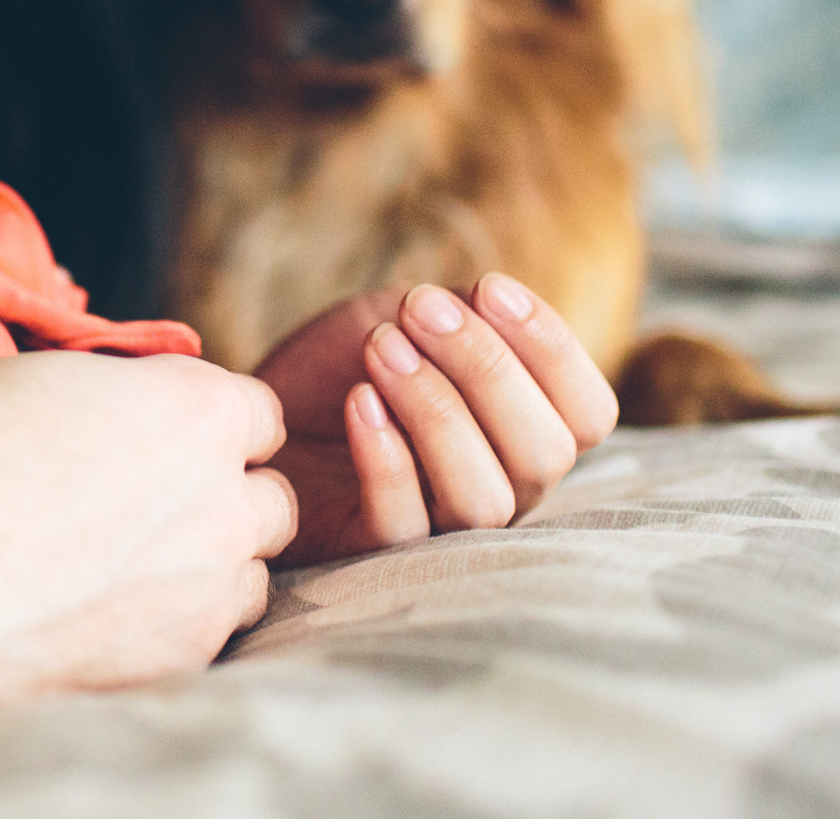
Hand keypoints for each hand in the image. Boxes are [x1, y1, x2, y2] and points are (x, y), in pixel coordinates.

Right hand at [0, 351, 294, 754]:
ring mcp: (197, 601)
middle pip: (267, 500)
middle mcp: (216, 505)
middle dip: (219, 497)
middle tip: (135, 501)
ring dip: (200, 568)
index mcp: (188, 411)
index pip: (255, 413)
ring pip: (242, 580)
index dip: (201, 421)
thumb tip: (100, 415)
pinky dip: (160, 630)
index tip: (152, 434)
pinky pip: (196, 644)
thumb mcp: (7, 381)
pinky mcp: (160, 675)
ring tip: (109, 566)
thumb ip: (92, 398)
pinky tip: (85, 621)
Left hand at [256, 274, 616, 566]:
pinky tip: (358, 400)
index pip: (589, 414)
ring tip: (382, 348)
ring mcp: (441, 530)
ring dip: (438, 411)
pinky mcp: (371, 552)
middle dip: (486, 368)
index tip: (487, 286)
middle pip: (544, 454)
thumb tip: (492, 302)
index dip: (553, 348)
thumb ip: (462, 314)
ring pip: (484, 499)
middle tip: (416, 308)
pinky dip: (386, 457)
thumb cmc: (339, 365)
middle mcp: (502, 490)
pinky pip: (403, 525)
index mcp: (526, 433)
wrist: (250, 408)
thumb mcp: (406, 319)